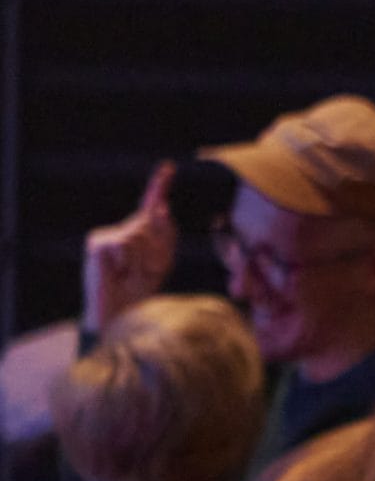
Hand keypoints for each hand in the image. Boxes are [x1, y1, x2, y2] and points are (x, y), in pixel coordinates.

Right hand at [83, 162, 177, 333]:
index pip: (149, 206)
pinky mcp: (98, 243)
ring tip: (132, 275)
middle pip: (153, 223)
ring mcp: (107, 236)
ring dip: (145, 259)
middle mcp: (121, 231)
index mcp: (138, 235)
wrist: (120, 313)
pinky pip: (126, 243)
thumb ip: (164, 234)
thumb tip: (161, 206)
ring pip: (141, 234)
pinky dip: (130, 261)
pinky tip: (119, 273)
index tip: (169, 167)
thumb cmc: (140, 289)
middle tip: (146, 272)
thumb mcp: (162, 261)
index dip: (159, 186)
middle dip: (159, 249)